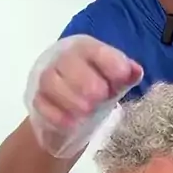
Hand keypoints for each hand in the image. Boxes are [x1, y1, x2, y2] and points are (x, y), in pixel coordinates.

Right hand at [25, 34, 142, 156]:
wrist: (69, 112)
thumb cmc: (96, 89)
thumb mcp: (114, 82)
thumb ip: (125, 75)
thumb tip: (135, 71)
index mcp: (85, 49)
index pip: (94, 49)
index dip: (109, 60)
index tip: (123, 76)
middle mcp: (62, 59)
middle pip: (67, 62)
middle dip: (86, 80)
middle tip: (101, 97)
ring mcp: (46, 78)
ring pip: (51, 81)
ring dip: (71, 97)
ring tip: (87, 112)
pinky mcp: (37, 100)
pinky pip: (41, 103)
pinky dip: (56, 114)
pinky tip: (71, 124)